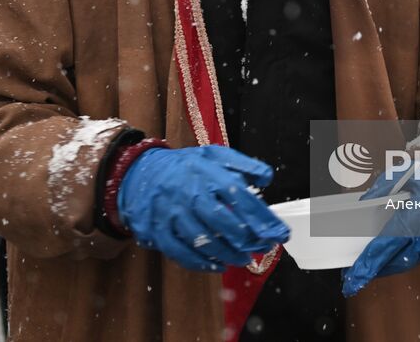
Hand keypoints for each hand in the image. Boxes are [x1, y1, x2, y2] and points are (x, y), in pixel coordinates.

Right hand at [117, 145, 289, 272]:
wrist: (140, 171)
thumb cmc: (184, 166)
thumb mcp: (213, 154)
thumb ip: (243, 164)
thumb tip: (267, 177)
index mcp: (206, 172)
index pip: (240, 196)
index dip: (262, 217)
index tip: (278, 231)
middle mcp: (189, 192)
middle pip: (222, 221)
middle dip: (248, 239)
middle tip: (263, 247)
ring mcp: (172, 213)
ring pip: (204, 240)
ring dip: (228, 254)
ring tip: (243, 259)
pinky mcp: (158, 230)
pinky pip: (181, 253)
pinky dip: (201, 263)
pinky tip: (217, 265)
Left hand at [342, 164, 419, 296]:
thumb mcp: (402, 173)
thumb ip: (380, 190)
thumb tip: (363, 204)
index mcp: (415, 217)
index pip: (386, 246)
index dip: (369, 262)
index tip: (354, 275)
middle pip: (397, 261)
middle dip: (376, 270)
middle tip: (356, 276)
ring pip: (410, 262)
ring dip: (391, 266)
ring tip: (372, 268)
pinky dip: (406, 259)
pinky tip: (394, 259)